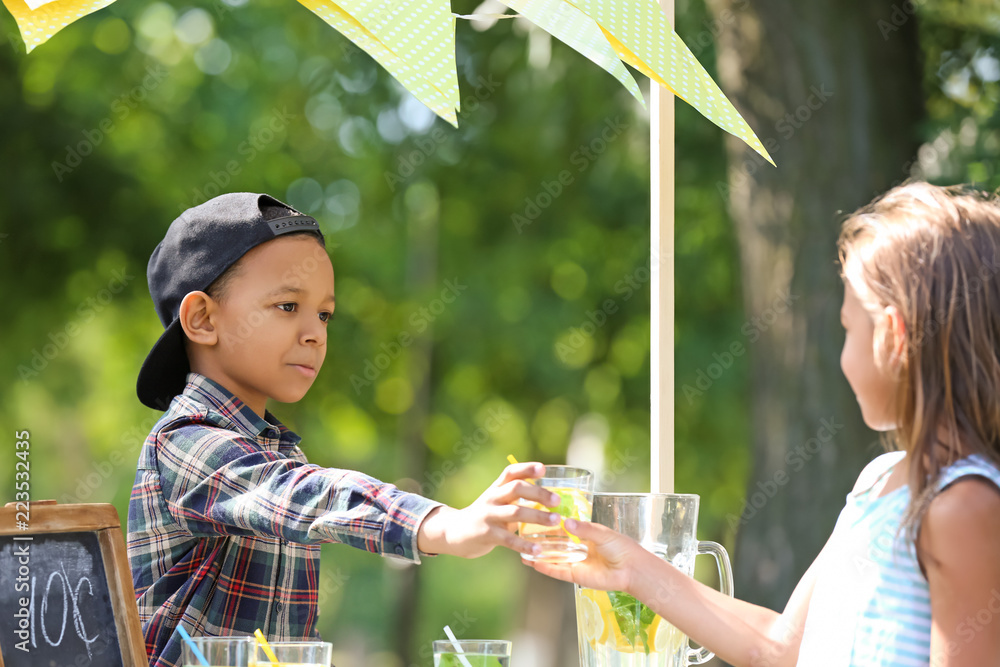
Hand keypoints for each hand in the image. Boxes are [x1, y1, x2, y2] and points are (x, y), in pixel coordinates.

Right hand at [417, 462, 561, 558]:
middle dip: (538, 493)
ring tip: (556, 521)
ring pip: (515, 512)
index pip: (511, 472)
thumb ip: (517, 500)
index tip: (543, 469)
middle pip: (516, 488)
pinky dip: (525, 545)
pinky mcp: (486, 534)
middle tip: (557, 501)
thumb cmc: (485, 517)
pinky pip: (508, 539)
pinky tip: (538, 550)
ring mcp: (488, 516)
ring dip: (538, 516)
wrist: (454, 532)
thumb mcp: (497, 503)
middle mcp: (492, 498)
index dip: (526, 468)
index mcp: (496, 488)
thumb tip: (548, 499)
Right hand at [522, 518, 642, 594]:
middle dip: (539, 540)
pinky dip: (544, 567)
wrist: (632, 570)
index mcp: (584, 535)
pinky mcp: (575, 575)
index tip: (535, 517)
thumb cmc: (622, 548)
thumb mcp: (602, 533)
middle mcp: (577, 548)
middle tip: (523, 533)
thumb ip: (584, 529)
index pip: (562, 528)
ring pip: (552, 558)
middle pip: (554, 543)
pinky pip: (556, 571)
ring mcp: (575, 562)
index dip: (549, 524)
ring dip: (538, 554)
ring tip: (521, 549)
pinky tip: (532, 562)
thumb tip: (565, 522)